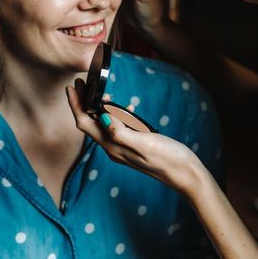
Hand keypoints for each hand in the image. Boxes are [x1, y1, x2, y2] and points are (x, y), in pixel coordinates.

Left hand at [66, 79, 200, 194]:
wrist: (185, 175)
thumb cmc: (168, 159)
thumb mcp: (144, 143)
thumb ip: (121, 131)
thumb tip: (102, 115)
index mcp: (113, 147)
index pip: (85, 124)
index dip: (76, 105)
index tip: (72, 87)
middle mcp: (114, 149)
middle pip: (90, 124)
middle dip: (83, 103)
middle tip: (81, 83)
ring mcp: (123, 149)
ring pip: (103, 125)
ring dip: (98, 108)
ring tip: (99, 91)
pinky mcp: (133, 147)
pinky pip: (118, 128)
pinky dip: (117, 115)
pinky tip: (128, 108)